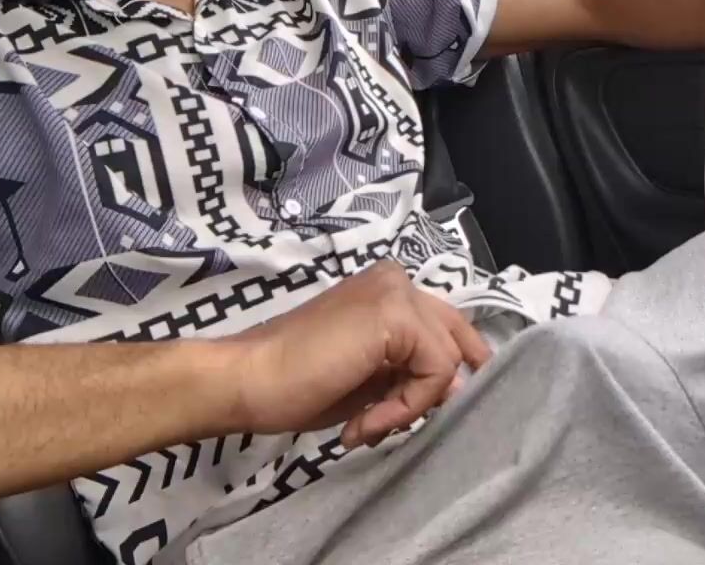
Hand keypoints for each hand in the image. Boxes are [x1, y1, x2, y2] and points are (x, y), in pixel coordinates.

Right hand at [231, 261, 491, 448]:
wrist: (249, 380)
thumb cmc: (295, 384)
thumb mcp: (370, 379)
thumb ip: (408, 372)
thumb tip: (455, 387)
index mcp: (386, 290)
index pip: (445, 328)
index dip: (440, 376)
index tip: (405, 412)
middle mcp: (396, 280)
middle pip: (454, 339)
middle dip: (432, 389)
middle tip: (387, 422)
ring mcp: (397, 291)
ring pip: (446, 360)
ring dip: (410, 406)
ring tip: (365, 426)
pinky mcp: (396, 314)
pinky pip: (435, 371)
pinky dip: (407, 406)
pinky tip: (366, 420)